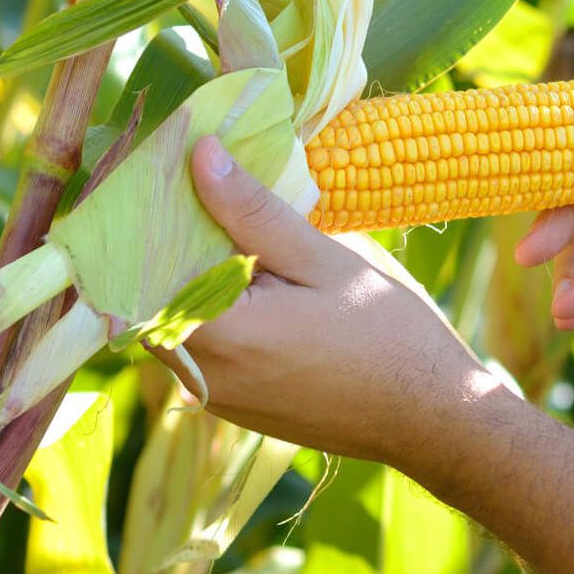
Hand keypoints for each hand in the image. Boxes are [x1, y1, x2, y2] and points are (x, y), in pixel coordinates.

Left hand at [169, 136, 493, 465]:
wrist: (433, 418)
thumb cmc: (391, 337)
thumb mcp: (325, 261)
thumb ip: (254, 212)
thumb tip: (200, 155)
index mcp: (221, 336)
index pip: (139, 269)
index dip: (145, 220)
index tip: (170, 176)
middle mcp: (203, 376)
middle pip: (149, 298)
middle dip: (168, 247)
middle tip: (207, 198)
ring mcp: (218, 398)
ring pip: (174, 325)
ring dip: (193, 281)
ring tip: (235, 236)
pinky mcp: (237, 408)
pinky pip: (203, 350)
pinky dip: (215, 314)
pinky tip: (258, 287)